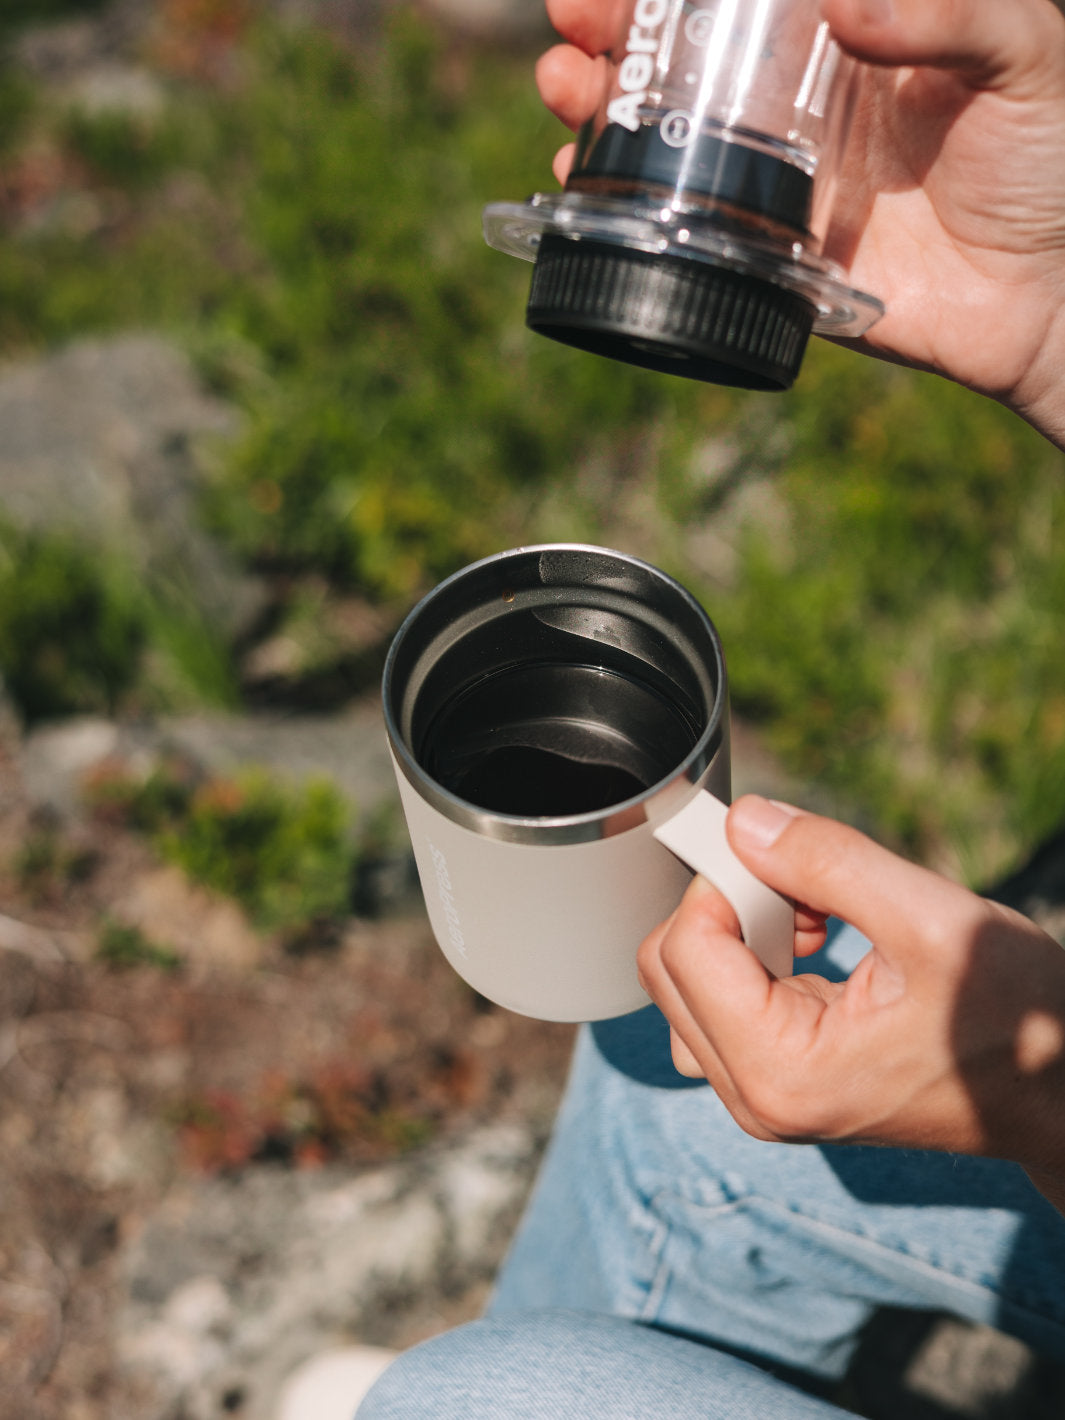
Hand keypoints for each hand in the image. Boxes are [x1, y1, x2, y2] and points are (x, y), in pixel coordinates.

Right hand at [536, 0, 1064, 446]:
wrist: (1044, 295)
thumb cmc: (1048, 158)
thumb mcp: (1022, 54)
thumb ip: (948, 12)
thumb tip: (838, 1)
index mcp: (846, 42)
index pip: (743, 3)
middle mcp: (796, 106)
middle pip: (685, 58)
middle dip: (616, 34)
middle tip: (572, 27)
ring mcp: (773, 181)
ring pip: (666, 135)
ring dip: (601, 107)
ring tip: (565, 90)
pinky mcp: (763, 254)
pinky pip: (679, 226)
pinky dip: (621, 204)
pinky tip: (583, 180)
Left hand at [636, 796, 1064, 1213]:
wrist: (1062, 1092)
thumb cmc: (1019, 1022)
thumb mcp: (933, 920)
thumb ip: (828, 863)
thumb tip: (743, 821)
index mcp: (781, 1074)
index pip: (682, 949)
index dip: (724, 882)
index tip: (781, 855)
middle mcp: (758, 1097)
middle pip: (670, 968)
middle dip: (729, 906)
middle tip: (808, 888)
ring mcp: (765, 1094)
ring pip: (690, 980)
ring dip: (741, 928)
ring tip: (822, 915)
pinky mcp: (779, 1078)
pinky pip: (724, 998)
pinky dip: (758, 952)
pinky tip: (820, 934)